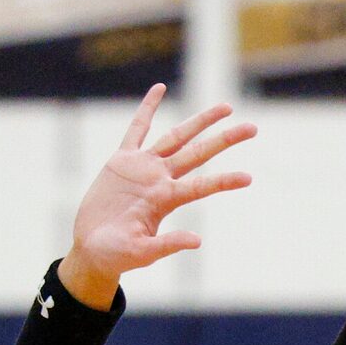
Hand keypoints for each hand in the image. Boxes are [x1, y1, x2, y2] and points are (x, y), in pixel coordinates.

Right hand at [60, 84, 255, 310]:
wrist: (93, 249)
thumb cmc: (117, 256)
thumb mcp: (142, 253)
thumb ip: (167, 245)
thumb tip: (197, 241)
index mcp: (165, 201)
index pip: (201, 187)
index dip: (223, 181)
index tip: (248, 178)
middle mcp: (160, 180)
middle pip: (198, 154)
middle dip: (224, 140)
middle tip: (252, 128)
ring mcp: (143, 168)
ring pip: (176, 137)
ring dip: (200, 122)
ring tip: (226, 108)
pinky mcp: (122, 161)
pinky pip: (137, 129)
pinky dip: (148, 109)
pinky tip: (160, 88)